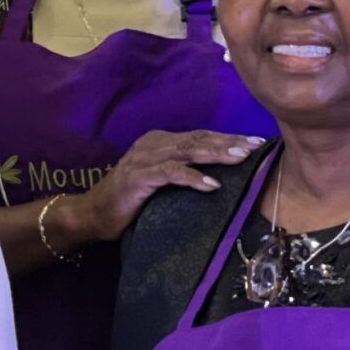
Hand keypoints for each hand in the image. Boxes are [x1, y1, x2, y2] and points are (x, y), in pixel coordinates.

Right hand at [75, 130, 263, 244]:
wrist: (93, 213)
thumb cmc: (129, 200)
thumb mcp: (160, 180)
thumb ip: (181, 171)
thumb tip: (220, 174)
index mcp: (160, 142)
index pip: (200, 136)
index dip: (228, 138)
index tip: (255, 143)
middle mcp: (153, 144)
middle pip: (198, 139)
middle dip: (229, 142)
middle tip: (256, 145)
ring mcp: (144, 159)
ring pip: (187, 152)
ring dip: (216, 154)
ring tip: (240, 159)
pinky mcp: (139, 177)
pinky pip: (170, 174)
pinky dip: (193, 177)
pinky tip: (212, 185)